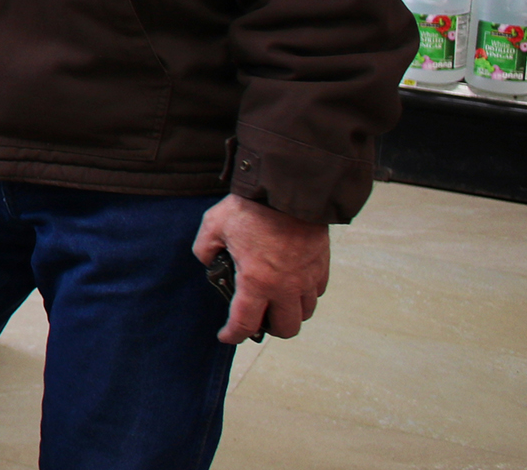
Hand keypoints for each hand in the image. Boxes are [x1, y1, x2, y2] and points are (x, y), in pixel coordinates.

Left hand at [192, 193, 330, 343]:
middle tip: (258, 318)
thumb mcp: (214, 225)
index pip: (245, 324)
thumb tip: (208, 260)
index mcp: (256, 281)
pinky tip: (292, 282)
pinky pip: (317, 292)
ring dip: (290, 312)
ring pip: (304, 312)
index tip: (227, 336)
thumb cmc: (252, 208)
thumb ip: (205, 248)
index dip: (233, 335)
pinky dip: (305, 294)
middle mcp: (285, 287)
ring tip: (276, 300)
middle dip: (270, 329)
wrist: (289, 189)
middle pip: (286, 329)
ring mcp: (307, 278)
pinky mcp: (321, 266)